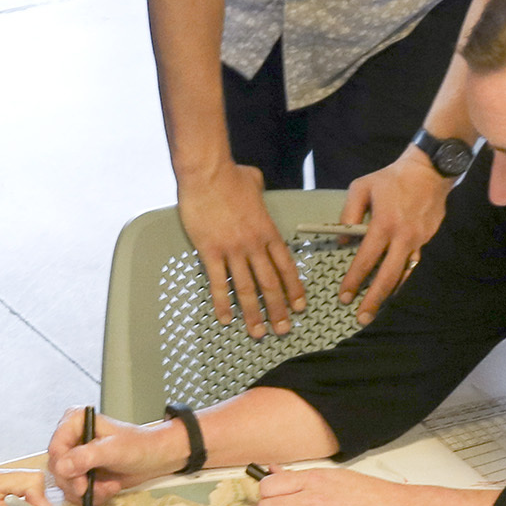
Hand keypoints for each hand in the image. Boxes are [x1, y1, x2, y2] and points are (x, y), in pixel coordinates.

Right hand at [46, 409, 192, 505]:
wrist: (156, 458)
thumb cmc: (139, 446)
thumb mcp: (114, 450)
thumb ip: (87, 457)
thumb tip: (62, 467)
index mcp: (74, 422)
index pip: (55, 449)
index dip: (65, 469)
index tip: (80, 483)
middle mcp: (71, 438)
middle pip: (58, 470)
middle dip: (78, 484)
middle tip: (95, 488)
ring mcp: (76, 457)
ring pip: (66, 484)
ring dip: (88, 492)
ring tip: (109, 487)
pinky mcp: (82, 473)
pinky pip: (76, 492)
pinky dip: (92, 495)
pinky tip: (109, 488)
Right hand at [177, 163, 304, 338]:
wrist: (207, 172)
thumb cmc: (230, 175)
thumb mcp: (254, 182)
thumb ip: (259, 191)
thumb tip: (256, 185)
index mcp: (268, 231)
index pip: (286, 267)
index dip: (294, 289)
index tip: (299, 307)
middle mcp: (254, 245)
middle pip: (271, 284)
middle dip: (278, 310)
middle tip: (283, 330)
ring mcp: (233, 250)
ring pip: (247, 289)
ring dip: (254, 314)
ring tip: (258, 333)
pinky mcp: (210, 251)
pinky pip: (219, 283)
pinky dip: (223, 303)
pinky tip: (226, 318)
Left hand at [337, 146, 449, 320]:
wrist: (429, 171)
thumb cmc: (390, 179)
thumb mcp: (361, 187)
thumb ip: (348, 214)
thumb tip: (342, 239)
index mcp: (383, 224)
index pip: (365, 259)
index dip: (354, 280)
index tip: (344, 297)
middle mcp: (402, 237)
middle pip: (387, 276)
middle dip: (373, 300)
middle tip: (361, 317)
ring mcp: (418, 241)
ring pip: (404, 275)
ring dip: (390, 295)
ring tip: (378, 311)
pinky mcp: (427, 240)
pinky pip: (413, 265)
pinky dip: (403, 279)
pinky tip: (394, 289)